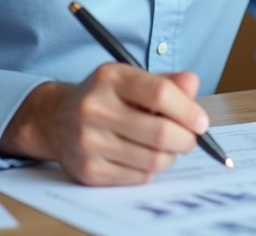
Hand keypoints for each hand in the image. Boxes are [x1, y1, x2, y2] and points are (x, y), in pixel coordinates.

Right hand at [0, 63, 208, 184]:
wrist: (53, 119)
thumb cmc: (104, 97)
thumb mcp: (131, 78)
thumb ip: (166, 82)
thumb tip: (193, 85)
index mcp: (110, 78)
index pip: (160, 94)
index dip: (188, 110)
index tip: (201, 122)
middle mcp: (95, 108)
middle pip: (160, 132)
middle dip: (186, 139)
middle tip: (190, 139)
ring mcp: (89, 141)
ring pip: (153, 159)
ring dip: (170, 156)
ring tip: (165, 146)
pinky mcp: (88, 170)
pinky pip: (139, 177)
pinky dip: (150, 169)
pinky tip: (141, 156)